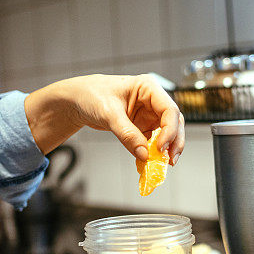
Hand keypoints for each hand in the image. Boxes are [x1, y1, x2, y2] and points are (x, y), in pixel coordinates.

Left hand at [24, 74, 184, 164]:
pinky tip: (148, 164)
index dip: (170, 130)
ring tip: (161, 165)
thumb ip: (127, 134)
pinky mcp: (143, 126)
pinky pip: (153, 142)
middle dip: (174, 142)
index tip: (161, 147)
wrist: (78, 101)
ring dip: (166, 150)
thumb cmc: (92, 96)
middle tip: (170, 161)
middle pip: (174, 122)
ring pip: (167, 134)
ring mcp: (149, 114)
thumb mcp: (109, 114)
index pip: (169, 110)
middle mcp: (153, 101)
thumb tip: (144, 155)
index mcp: (149, 88)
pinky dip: (152, 153)